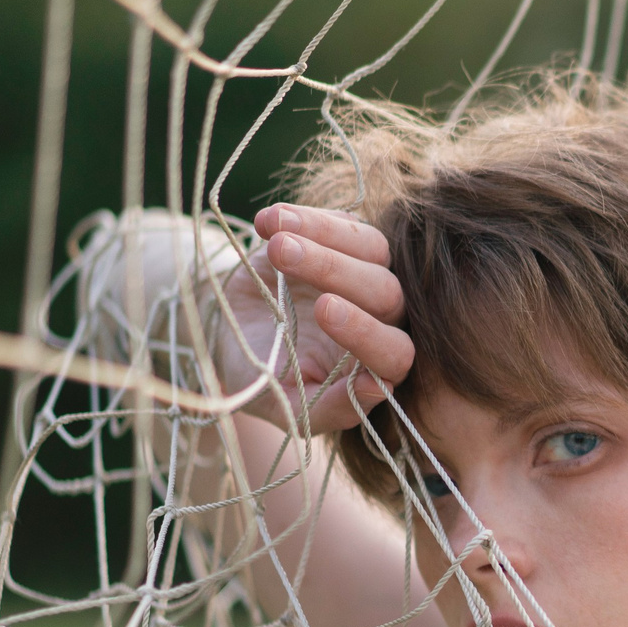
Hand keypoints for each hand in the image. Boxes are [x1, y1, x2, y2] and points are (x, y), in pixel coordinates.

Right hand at [206, 204, 414, 433]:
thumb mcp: (284, 404)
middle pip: (385, 292)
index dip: (365, 333)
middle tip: (287, 261)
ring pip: (371, 248)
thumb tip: (377, 389)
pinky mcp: (348, 238)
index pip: (395, 352)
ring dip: (322, 239)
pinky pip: (342, 222)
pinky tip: (268, 222)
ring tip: (274, 244)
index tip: (325, 311)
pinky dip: (304, 218)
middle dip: (336, 273)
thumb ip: (327, 408)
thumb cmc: (264, 377)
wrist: (232, 332)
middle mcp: (384, 317)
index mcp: (377, 364)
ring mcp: (370, 272)